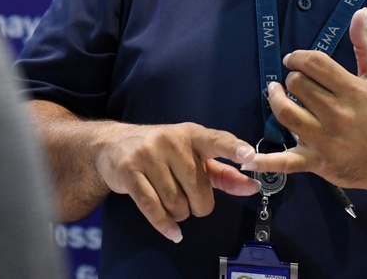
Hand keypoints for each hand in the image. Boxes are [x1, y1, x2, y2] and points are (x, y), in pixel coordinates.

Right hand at [94, 122, 259, 242]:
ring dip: (179, 213)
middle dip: (198, 204)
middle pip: (197, 188)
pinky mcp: (129, 172)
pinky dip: (164, 224)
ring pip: (176, 202)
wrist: (113, 145)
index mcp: (192, 134)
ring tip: (173, 204)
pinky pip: (152, 207)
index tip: (249, 155)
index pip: (216, 140)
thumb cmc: (162, 152)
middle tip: (190, 200)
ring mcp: (148, 155)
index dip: (232, 148)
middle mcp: (171, 141)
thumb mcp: (193, 156)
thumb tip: (252, 186)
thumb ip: (224, 174)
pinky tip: (173, 231)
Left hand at [241, 8, 366, 191]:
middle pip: (297, 85)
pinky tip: (245, 159)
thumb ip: (366, 45)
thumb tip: (359, 12)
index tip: (294, 61)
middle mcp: (337, 113)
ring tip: (276, 93)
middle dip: (292, 79)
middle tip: (295, 82)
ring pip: (285, 112)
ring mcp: (324, 139)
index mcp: (353, 90)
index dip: (298, 58)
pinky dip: (264, 161)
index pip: (314, 63)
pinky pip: (285, 161)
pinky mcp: (315, 161)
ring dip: (275, 99)